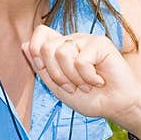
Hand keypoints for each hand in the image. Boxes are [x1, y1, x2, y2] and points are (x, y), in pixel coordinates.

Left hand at [22, 24, 140, 121]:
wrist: (115, 106)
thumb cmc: (89, 97)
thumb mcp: (57, 87)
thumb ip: (41, 68)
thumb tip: (24, 44)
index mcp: (61, 48)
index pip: (40, 33)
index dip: (36, 51)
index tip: (45, 70)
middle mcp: (73, 41)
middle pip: (47, 47)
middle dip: (56, 74)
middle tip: (72, 86)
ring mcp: (87, 40)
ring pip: (62, 53)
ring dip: (73, 78)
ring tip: (86, 84)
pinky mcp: (100, 43)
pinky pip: (81, 60)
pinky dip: (87, 77)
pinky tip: (99, 80)